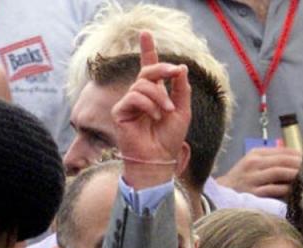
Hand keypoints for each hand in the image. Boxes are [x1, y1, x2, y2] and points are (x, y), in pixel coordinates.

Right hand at [111, 31, 189, 187]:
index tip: (146, 33)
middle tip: (175, 73)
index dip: (148, 50)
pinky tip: (154, 118)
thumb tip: (181, 68)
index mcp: (154, 94)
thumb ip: (182, 90)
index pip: (150, 68)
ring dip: (159, 96)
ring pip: (143, 84)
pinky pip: (134, 96)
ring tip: (166, 112)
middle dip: (162, 69)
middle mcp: (140, 96)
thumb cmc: (169, 139)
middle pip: (148, 71)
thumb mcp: (182, 111)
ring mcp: (128, 103)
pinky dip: (148, 105)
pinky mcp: (120, 111)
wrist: (159, 159)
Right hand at [216, 147, 301, 198]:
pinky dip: (286, 189)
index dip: (299, 154)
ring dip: (295, 175)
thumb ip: (271, 160)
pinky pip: (273, 189)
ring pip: (279, 172)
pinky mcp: (253, 193)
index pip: (282, 150)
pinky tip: (294, 190)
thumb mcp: (252, 164)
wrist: (222, 194)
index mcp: (255, 154)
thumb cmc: (241, 180)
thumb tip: (296, 159)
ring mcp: (253, 178)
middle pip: (282, 160)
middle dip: (300, 164)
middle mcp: (253, 163)